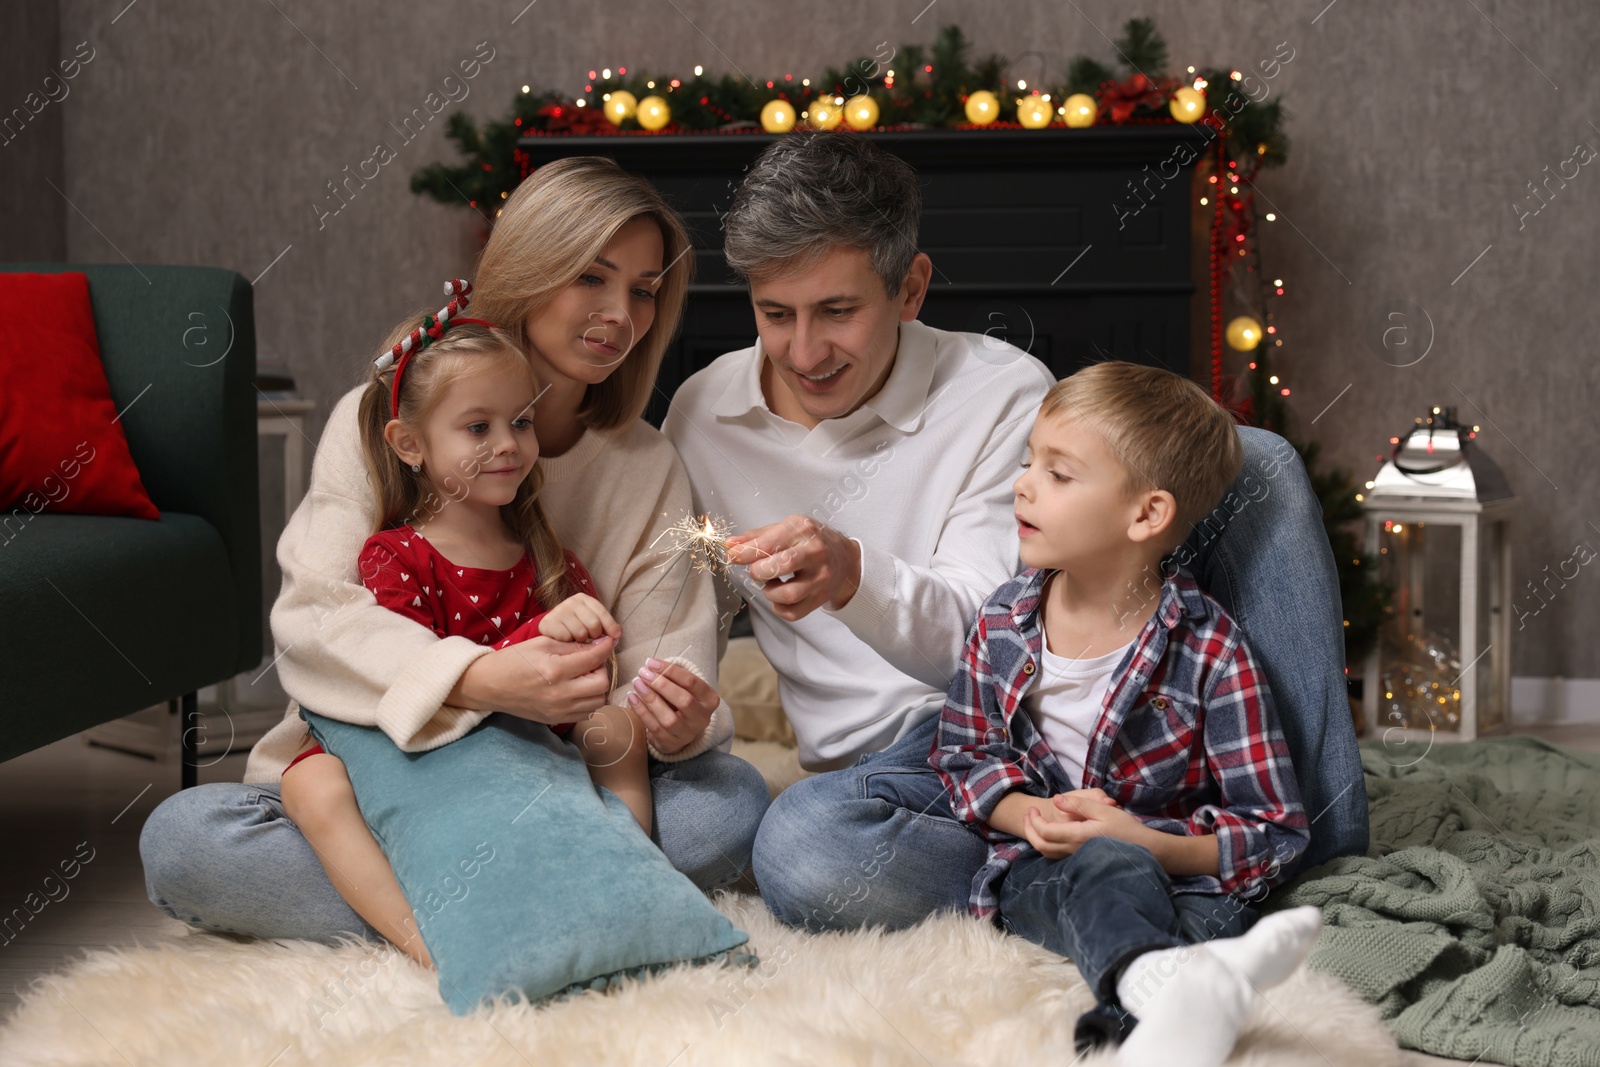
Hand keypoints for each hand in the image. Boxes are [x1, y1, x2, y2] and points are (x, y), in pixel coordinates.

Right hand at [455, 633, 616, 726]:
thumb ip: (572, 646)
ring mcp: (558, 710)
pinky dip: (589, 700)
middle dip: (601, 669)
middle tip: (591, 661)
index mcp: (555, 670)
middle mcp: (560, 694)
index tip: (607, 642)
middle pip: (602, 684)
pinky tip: (578, 689)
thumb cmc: (513, 660)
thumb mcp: (542, 643)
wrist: (489, 685)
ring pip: (598, 701)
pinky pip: (586, 713)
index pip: (594, 660)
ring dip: (598, 687)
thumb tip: (597, 645)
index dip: (605, 648)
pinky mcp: (555, 720)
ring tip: (585, 676)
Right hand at [537, 593, 621, 643]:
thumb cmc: (577, 626)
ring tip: (577, 639)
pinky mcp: (548, 623)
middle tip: (590, 638)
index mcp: (584, 599)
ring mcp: (559, 611)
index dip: (611, 626)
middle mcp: (571, 602)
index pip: (602, 612)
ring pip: (581, 633)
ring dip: (581, 641)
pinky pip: (567, 638)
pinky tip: (566, 640)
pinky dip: (568, 643)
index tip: (616, 637)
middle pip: (594, 624)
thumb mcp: (592, 623)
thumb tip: (616, 635)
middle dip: (595, 636)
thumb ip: (606, 627)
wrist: (552, 630)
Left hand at [626, 658, 717, 753]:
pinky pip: (654, 727)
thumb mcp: (684, 688)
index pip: (692, 682)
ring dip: (650, 699)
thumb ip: (672, 678)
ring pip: (669, 718)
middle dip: (661, 685)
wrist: (680, 730)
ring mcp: (687, 734)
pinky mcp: (671, 743)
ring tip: (637, 683)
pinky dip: (641, 711)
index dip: (671, 671)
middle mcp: (702, 718)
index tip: (651, 663)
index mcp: (710, 700)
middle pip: (684, 700)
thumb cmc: (680, 700)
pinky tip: (632, 698)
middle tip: (643, 673)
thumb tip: (651, 667)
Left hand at [725, 515, 861, 620]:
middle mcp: (815, 552)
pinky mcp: (821, 598)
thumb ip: (756, 537)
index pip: (769, 544)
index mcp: (803, 530)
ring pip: (787, 594)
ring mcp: (821, 577)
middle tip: (757, 571)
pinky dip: (778, 607)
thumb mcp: (786, 529)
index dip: (745, 553)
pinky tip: (780, 596)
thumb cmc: (809, 541)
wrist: (844, 557)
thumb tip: (730, 545)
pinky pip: (792, 613)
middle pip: (780, 566)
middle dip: (759, 572)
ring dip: (769, 592)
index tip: (732, 556)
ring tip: (771, 583)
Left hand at [1023, 792, 1148, 859]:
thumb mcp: (1103, 809)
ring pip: (1047, 853)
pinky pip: (1056, 856)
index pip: (1045, 832)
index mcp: (1078, 836)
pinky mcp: (1081, 860)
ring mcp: (1077, 857)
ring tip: (1034, 824)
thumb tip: (1056, 800)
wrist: (1145, 850)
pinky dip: (1047, 846)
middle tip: (1028, 816)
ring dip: (1036, 839)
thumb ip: (1078, 804)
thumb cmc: (1125, 828)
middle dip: (1029, 830)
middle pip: (1041, 846)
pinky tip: (1050, 835)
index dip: (1033, 821)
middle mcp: (1074, 850)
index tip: (1032, 809)